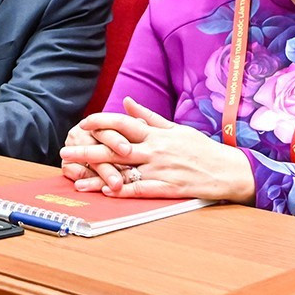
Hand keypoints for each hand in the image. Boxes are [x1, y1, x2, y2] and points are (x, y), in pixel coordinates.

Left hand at [58, 98, 256, 201]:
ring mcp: (161, 170)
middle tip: (66, 151)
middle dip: (88, 150)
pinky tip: (105, 192)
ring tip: (77, 179)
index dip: (102, 122)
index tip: (84, 124)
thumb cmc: (200, 149)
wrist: (228, 170)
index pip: (124, 123)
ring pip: (124, 172)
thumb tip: (126, 102)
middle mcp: (156, 150)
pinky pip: (141, 190)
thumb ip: (148, 117)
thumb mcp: (175, 128)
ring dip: (97, 176)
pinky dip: (122, 191)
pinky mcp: (168, 188)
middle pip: (115, 149)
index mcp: (157, 134)